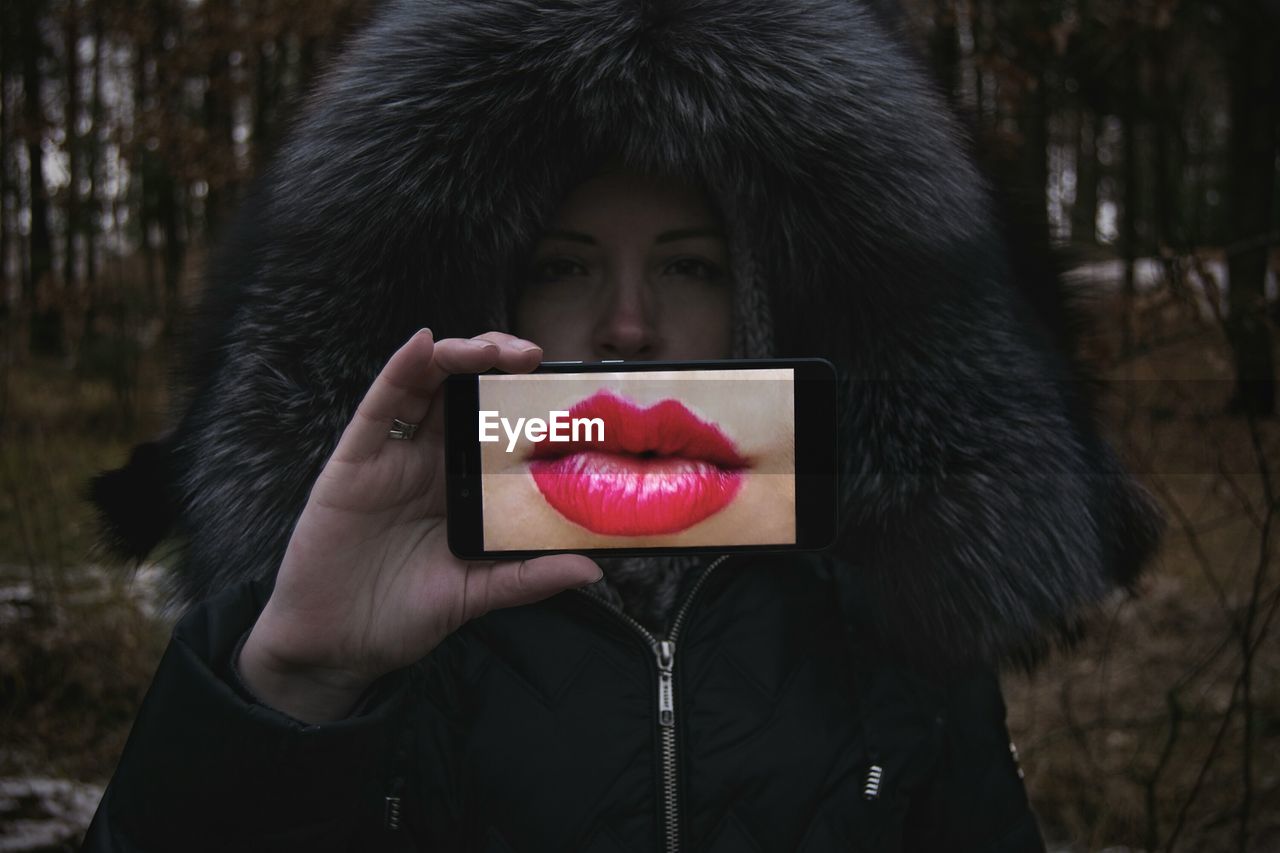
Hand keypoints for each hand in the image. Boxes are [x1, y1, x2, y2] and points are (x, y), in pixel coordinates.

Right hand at [238, 330, 601, 721]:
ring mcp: (392, 459)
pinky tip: (423, 346)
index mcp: (462, 487)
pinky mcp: (354, 464)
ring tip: (491, 348)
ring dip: (458, 356)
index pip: (497, 427)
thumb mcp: (476, 595)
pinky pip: (379, 408)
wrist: (336, 648)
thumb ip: (528, 577)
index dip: (525, 401)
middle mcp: (430, 464)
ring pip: (425, 386)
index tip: (565, 389)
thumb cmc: (402, 617)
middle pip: (464, 394)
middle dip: (498, 364)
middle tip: (532, 358)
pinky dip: (400, 371)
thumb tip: (591, 567)